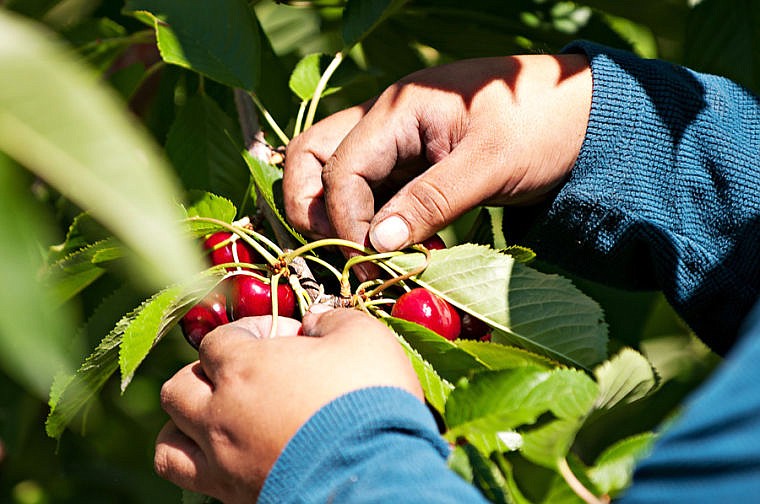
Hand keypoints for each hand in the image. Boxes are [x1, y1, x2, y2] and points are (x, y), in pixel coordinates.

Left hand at [154, 309, 421, 502]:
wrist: (378, 475)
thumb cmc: (369, 399)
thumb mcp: (364, 337)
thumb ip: (332, 319)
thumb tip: (315, 321)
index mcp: (244, 368)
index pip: (216, 340)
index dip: (248, 331)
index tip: (284, 336)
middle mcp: (220, 415)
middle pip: (178, 386)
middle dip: (206, 374)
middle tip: (248, 374)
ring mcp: (223, 461)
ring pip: (168, 440)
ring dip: (186, 422)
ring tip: (220, 417)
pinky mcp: (236, 497)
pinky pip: (189, 481)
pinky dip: (199, 464)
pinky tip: (230, 454)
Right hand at [284, 53, 590, 251]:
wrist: (584, 116)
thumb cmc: (542, 124)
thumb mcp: (488, 164)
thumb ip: (429, 201)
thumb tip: (375, 245)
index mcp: (398, 109)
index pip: (340, 168)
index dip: (345, 220)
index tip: (371, 261)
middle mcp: (385, 120)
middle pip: (313, 157)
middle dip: (311, 207)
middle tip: (341, 253)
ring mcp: (397, 142)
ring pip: (336, 175)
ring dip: (340, 217)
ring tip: (369, 257)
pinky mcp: (413, 164)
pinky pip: (372, 191)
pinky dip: (372, 220)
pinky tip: (395, 248)